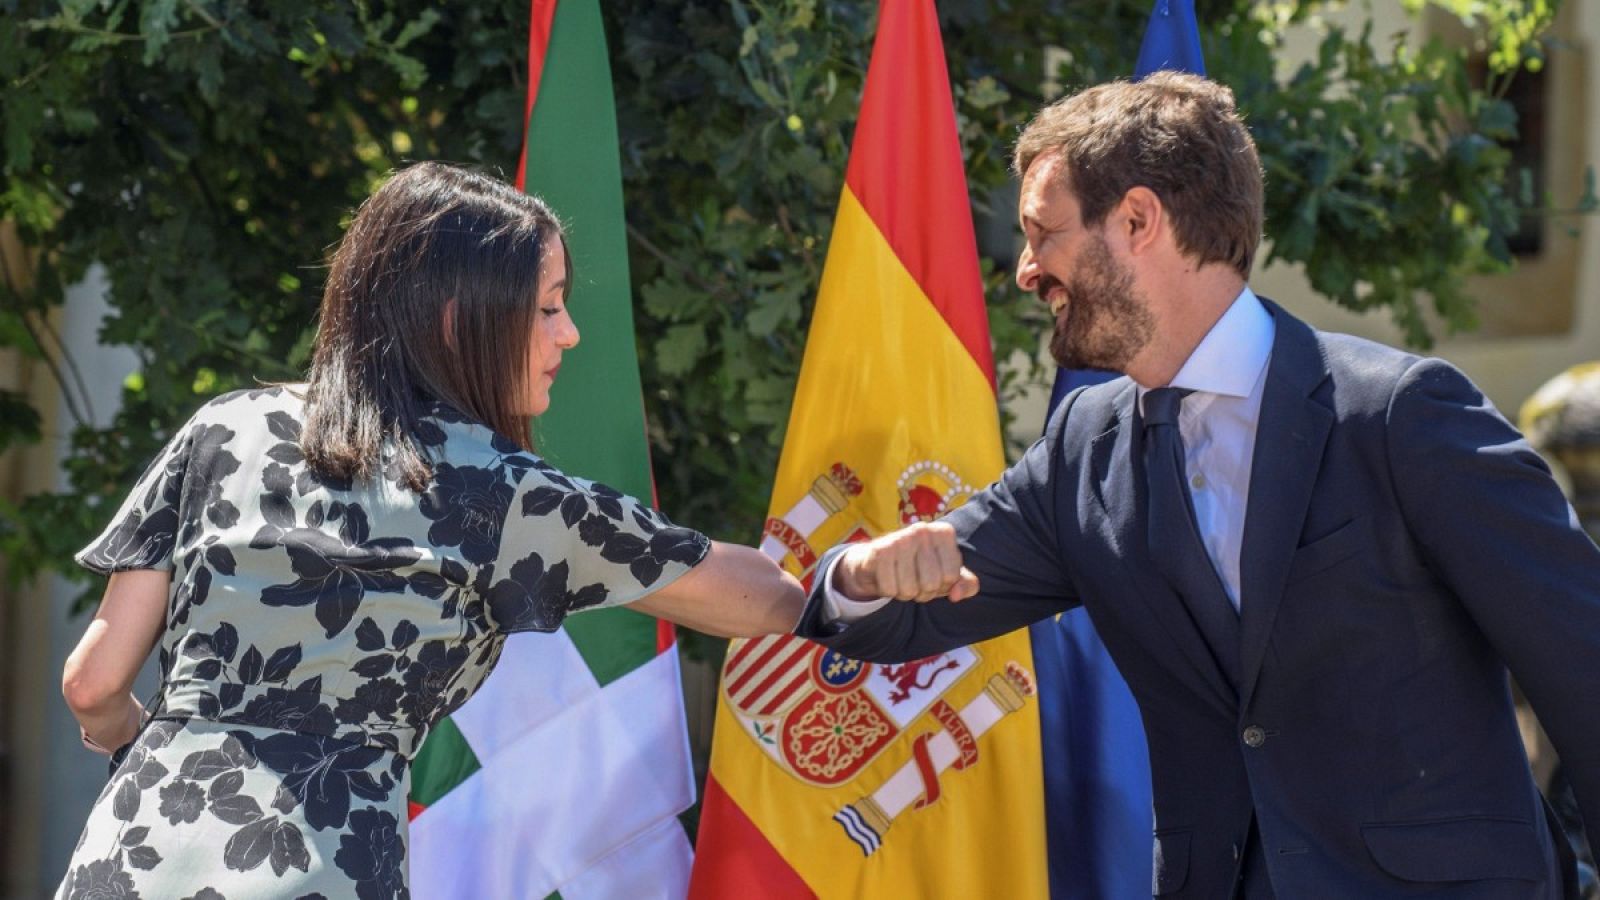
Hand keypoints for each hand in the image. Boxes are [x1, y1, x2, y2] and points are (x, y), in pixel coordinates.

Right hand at [833, 522, 979, 603]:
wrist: (877, 561)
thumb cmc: (919, 567)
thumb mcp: (948, 575)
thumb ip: (966, 585)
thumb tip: (956, 595)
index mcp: (944, 533)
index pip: (952, 577)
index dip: (942, 586)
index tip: (932, 575)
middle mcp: (923, 530)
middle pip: (931, 584)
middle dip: (922, 592)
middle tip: (914, 580)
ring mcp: (900, 538)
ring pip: (910, 589)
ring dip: (904, 593)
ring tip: (900, 578)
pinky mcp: (879, 550)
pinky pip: (890, 589)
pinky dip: (888, 591)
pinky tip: (886, 577)